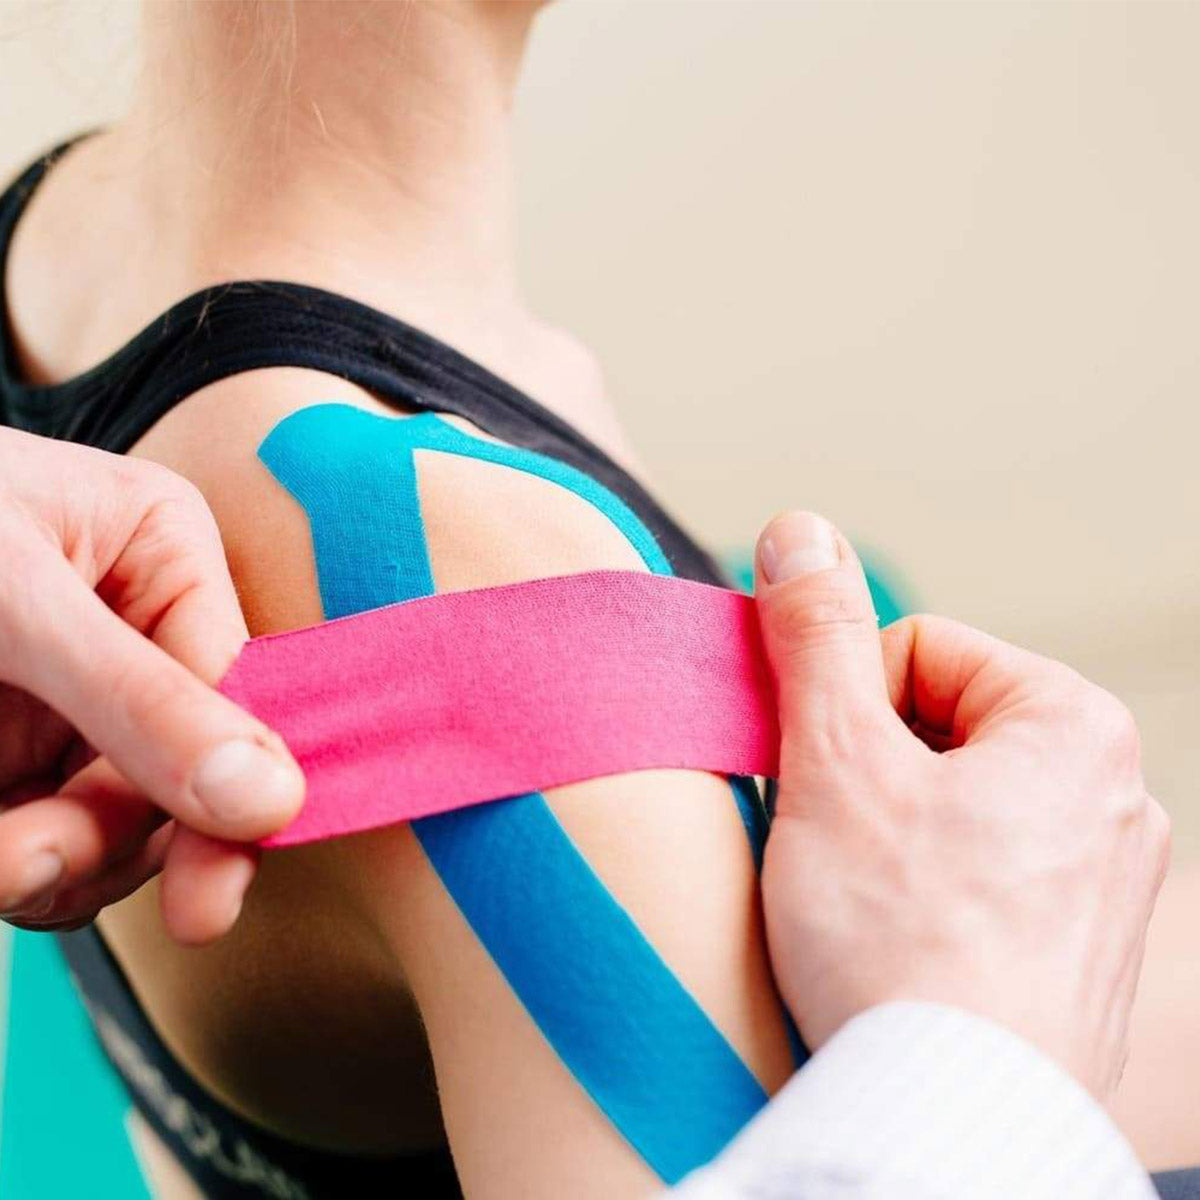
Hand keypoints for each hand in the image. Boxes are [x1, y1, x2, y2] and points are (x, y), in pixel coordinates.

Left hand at [0, 428, 302, 943]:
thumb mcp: (12, 595)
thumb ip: (142, 699)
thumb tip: (273, 800)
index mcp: (164, 564)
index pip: (232, 695)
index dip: (228, 800)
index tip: (205, 906)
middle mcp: (131, 640)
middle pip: (172, 778)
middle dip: (100, 836)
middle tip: (16, 867)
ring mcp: (67, 707)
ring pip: (105, 828)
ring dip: (45, 863)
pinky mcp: (7, 760)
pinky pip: (34, 842)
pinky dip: (6, 864)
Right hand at [755, 511, 1168, 1098]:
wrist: (944, 1124)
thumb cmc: (897, 942)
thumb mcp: (835, 760)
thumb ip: (817, 633)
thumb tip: (798, 528)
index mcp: (1074, 726)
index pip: (920, 650)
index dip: (843, 705)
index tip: (819, 776)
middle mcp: (1115, 796)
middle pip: (938, 725)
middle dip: (869, 770)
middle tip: (839, 843)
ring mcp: (1107, 880)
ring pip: (954, 801)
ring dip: (891, 829)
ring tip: (869, 903)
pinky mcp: (1083, 949)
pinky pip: (984, 873)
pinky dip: (929, 891)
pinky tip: (903, 944)